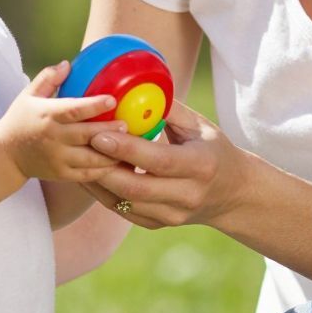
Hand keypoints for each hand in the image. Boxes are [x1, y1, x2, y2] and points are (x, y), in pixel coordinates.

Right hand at [0, 62, 122, 182]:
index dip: (94, 105)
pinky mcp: (61, 174)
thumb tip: (68, 64)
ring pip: (90, 158)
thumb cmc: (20, 119)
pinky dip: (104, 170)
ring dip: (112, 153)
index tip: (112, 100)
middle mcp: (53, 137)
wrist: (6, 154)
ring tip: (128, 145)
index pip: (73, 110)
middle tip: (126, 124)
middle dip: (109, 130)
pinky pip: (87, 175)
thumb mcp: (28, 95)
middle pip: (86, 134)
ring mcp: (57, 158)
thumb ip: (48, 78)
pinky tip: (118, 163)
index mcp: (47, 115)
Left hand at [80, 101, 247, 228]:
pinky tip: (89, 174)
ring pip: (124, 201)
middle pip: (136, 187)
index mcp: (201, 166)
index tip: (99, 134)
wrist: (233, 195)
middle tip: (80, 144)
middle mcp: (187, 195)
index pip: (159, 161)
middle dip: (103, 167)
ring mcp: (172, 215)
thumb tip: (134, 88)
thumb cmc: (214, 150)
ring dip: (97, 181)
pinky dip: (102, 192)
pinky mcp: (157, 224)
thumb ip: (168, 109)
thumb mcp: (200, 126)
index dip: (127, 150)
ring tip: (78, 157)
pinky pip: (122, 210)